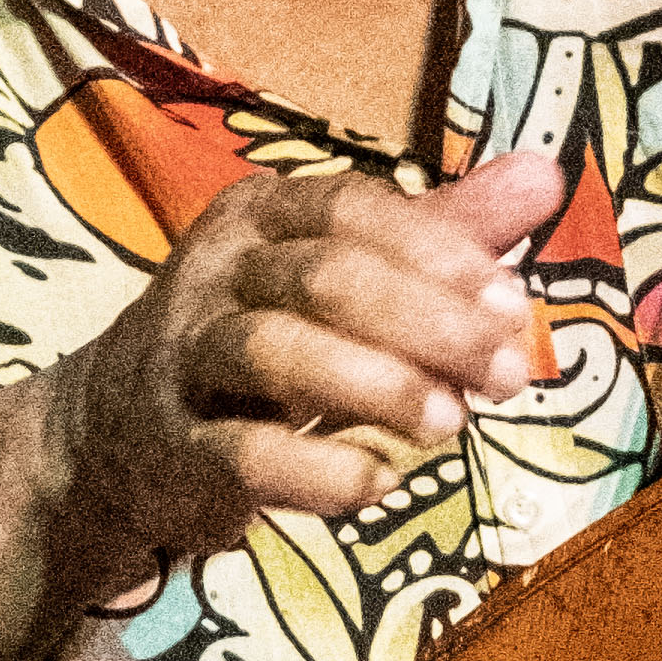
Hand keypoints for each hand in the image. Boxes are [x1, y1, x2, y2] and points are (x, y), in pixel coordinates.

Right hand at [51, 145, 562, 579]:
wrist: (116, 433)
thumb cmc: (258, 336)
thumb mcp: (343, 274)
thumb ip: (441, 232)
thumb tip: (545, 177)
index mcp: (262, 215)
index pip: (353, 210)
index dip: (439, 253)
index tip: (513, 304)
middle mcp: (216, 272)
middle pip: (325, 277)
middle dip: (428, 323)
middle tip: (508, 374)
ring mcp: (184, 357)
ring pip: (275, 351)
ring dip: (376, 385)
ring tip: (451, 424)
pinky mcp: (174, 447)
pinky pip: (242, 453)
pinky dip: (317, 470)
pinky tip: (379, 483)